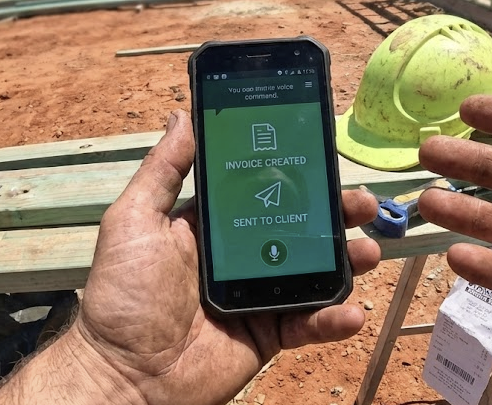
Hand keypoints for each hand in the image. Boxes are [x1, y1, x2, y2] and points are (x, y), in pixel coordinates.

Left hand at [0, 110, 379, 404]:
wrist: (123, 375)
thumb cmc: (123, 295)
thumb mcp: (136, 220)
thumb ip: (164, 170)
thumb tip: (183, 116)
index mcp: (215, 227)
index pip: (266, 191)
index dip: (299, 174)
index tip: (325, 156)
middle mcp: (242, 256)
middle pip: (301, 228)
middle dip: (337, 214)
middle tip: (363, 203)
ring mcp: (259, 295)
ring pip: (315, 272)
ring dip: (348, 260)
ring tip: (368, 252)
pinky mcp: (269, 335)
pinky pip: (309, 323)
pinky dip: (334, 318)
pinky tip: (350, 311)